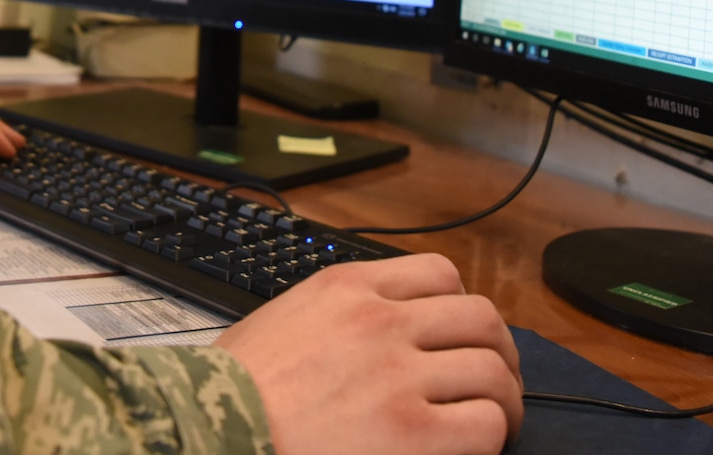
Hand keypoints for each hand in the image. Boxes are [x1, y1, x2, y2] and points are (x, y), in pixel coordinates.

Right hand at [217, 255, 521, 454]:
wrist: (210, 430)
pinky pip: (484, 424)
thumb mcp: (284, 320)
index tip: (459, 337)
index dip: (462, 309)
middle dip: (496, 352)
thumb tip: (379, 336)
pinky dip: (488, 437)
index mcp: (346, 287)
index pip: (440, 275)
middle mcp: (380, 322)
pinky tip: (473, 448)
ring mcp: (399, 377)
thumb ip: (335, 316)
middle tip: (494, 382)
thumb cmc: (233, 390)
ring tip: (493, 423)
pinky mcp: (412, 434)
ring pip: (491, 370)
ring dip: (502, 399)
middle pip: (479, 319)